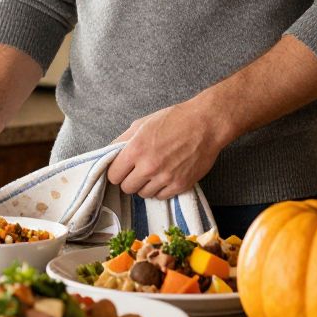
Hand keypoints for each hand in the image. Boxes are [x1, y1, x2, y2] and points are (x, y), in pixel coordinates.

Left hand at [106, 101, 223, 199]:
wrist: (206, 124)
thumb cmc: (175, 119)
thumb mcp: (143, 123)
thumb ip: (123, 140)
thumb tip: (110, 153)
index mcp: (136, 149)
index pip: (113, 175)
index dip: (117, 172)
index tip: (122, 169)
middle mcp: (149, 166)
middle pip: (126, 188)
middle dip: (130, 179)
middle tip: (138, 170)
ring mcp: (165, 178)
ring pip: (143, 194)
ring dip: (145, 185)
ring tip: (154, 171)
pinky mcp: (180, 186)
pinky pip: (161, 197)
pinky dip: (161, 189)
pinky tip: (165, 175)